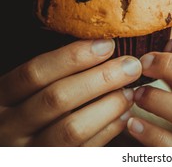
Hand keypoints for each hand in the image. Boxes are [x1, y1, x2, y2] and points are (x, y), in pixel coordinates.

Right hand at [0, 39, 141, 145]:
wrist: (21, 147)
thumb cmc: (30, 110)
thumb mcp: (29, 92)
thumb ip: (55, 74)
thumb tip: (102, 47)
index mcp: (2, 98)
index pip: (35, 72)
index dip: (73, 56)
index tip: (107, 44)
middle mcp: (10, 126)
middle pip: (57, 98)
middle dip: (100, 79)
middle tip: (131, 66)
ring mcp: (31, 151)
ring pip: (72, 128)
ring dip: (108, 106)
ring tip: (130, 91)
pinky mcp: (54, 166)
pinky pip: (85, 150)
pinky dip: (108, 130)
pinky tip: (124, 114)